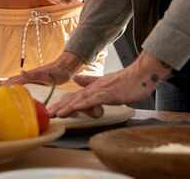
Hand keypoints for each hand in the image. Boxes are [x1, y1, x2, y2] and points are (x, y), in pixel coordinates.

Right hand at [3, 52, 83, 86]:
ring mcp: (33, 77)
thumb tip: (20, 72)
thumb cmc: (58, 72)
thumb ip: (34, 75)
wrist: (66, 67)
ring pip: (19, 80)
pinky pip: (25, 82)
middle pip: (15, 80)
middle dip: (5, 84)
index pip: (16, 81)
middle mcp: (30, 75)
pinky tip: (17, 86)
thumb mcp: (47, 75)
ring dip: (10, 83)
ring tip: (0, 86)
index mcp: (31, 75)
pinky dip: (17, 84)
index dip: (7, 85)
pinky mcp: (37, 79)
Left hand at [49, 50, 171, 117]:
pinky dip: (85, 103)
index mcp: (93, 87)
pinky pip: (95, 99)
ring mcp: (102, 90)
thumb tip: (75, 80)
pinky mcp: (110, 93)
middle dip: (60, 107)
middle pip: (74, 98)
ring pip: (81, 99)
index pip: (74, 96)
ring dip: (68, 107)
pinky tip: (76, 107)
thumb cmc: (126, 80)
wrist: (141, 74)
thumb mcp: (105, 81)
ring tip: (57, 113)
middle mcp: (94, 88)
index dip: (61, 103)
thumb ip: (90, 81)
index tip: (51, 110)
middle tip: (47, 115)